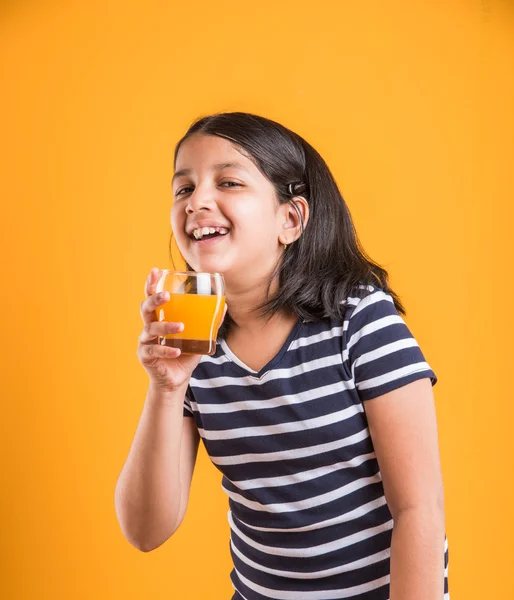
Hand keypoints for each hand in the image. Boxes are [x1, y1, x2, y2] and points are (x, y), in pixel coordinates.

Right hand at [137, 268, 201, 392]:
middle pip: (145, 308)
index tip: (155, 271)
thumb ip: (208, 322)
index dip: (152, 284)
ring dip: (165, 326)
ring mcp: (145, 341)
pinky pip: (153, 350)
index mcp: (160, 318)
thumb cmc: (185, 354)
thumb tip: (224, 305)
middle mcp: (149, 327)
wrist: (176, 380)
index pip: (152, 297)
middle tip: (167, 296)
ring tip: (181, 327)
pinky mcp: (145, 356)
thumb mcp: (199, 337)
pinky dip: (166, 350)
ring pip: (150, 329)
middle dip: (154, 300)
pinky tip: (176, 351)